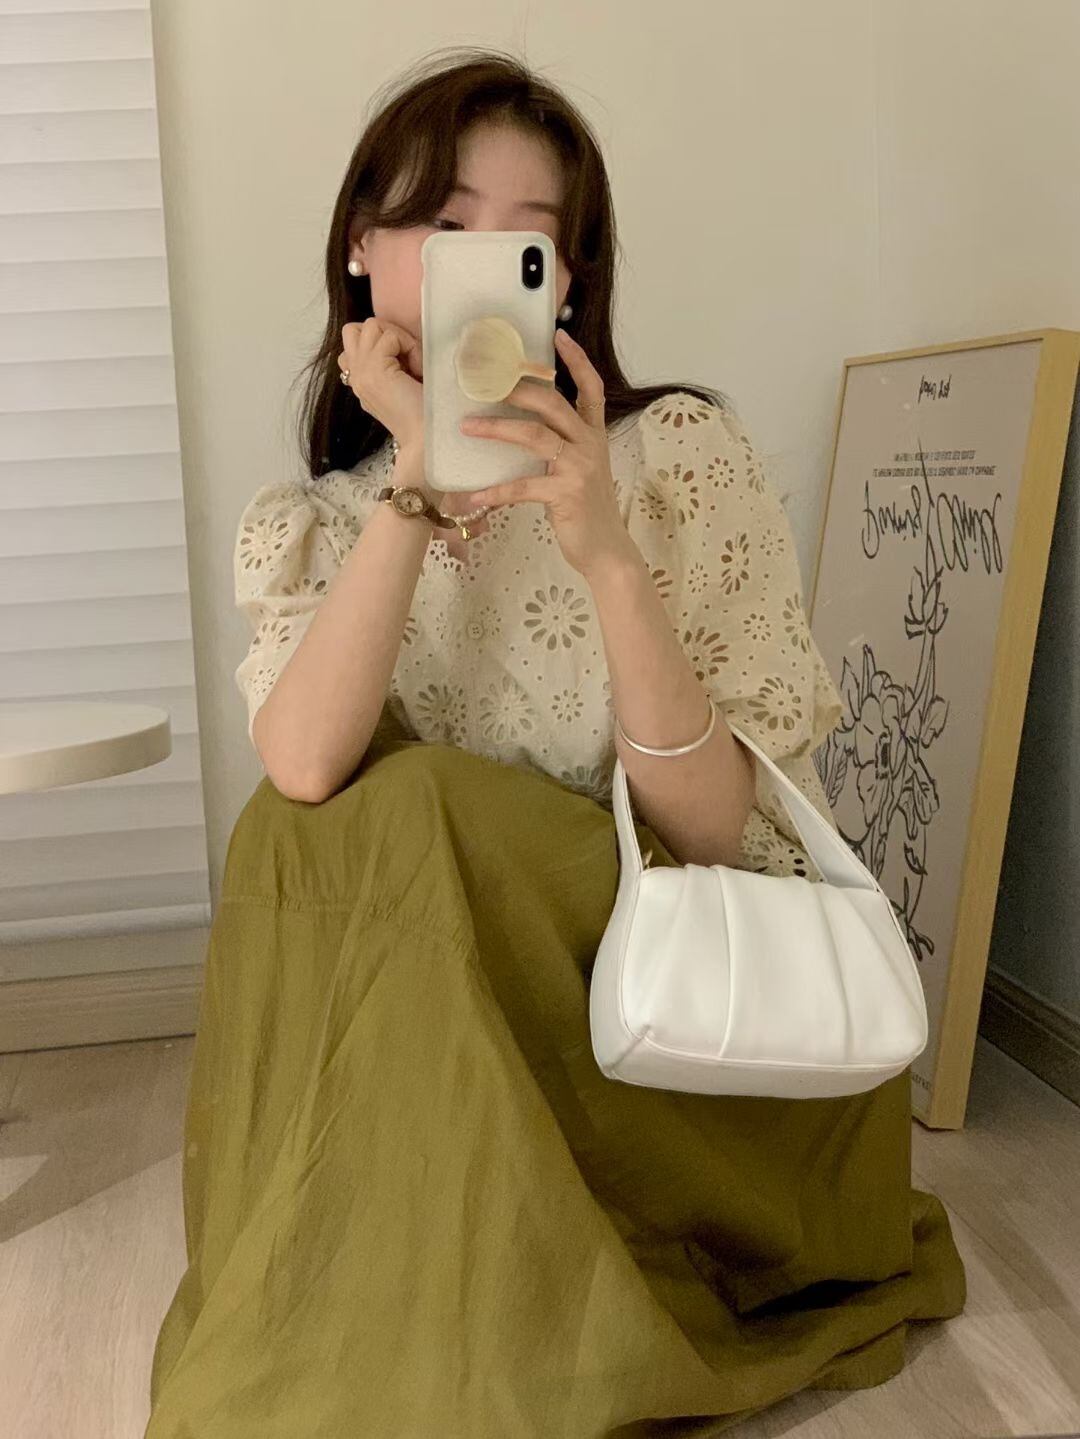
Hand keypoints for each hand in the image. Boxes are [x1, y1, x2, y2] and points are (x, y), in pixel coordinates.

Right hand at [337, 318, 425, 458]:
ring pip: (370, 326)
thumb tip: (396, 342)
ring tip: (412, 363)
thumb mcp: (402, 383)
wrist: (424, 439)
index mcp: (359, 382)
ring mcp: (361, 373)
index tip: (404, 366)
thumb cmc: (423, 415)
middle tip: (405, 355)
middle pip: (353, 330)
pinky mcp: (373, 370)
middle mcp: (355, 377)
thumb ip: (391, 364)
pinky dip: (408, 345)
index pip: (353, 345)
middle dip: (383, 332)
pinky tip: (417, 369)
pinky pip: (388, 336)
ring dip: (397, 337)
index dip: (381, 344)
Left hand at [456, 329, 637, 579]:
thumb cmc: (585, 509)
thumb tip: (520, 425)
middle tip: (484, 383)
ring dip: (496, 428)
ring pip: (534, 435)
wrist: (606, 550)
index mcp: (593, 435)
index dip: (577, 360)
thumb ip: (559, 445)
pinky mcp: (566, 494)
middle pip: (552, 403)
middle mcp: (589, 444)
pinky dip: (495, 490)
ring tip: (466, 427)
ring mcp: (579, 468)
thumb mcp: (578, 468)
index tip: (559, 335)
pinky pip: (522, 486)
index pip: (591, 388)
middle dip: (516, 389)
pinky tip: (473, 495)